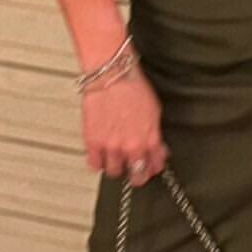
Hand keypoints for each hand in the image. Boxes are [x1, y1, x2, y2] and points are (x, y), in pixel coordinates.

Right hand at [81, 65, 169, 184]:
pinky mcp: (93, 142)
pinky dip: (97, 163)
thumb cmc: (132, 87)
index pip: (154, 166)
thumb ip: (155, 134)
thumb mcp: (154, 111)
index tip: (149, 167)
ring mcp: (111, 146)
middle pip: (135, 176)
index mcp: (149, 139)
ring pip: (114, 172)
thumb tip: (158, 148)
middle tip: (133, 169)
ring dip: (116, 167)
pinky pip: (94, 164)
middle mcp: (131, 146)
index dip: (152, 168)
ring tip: (115, 159)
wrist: (112, 75)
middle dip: (136, 174)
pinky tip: (100, 156)